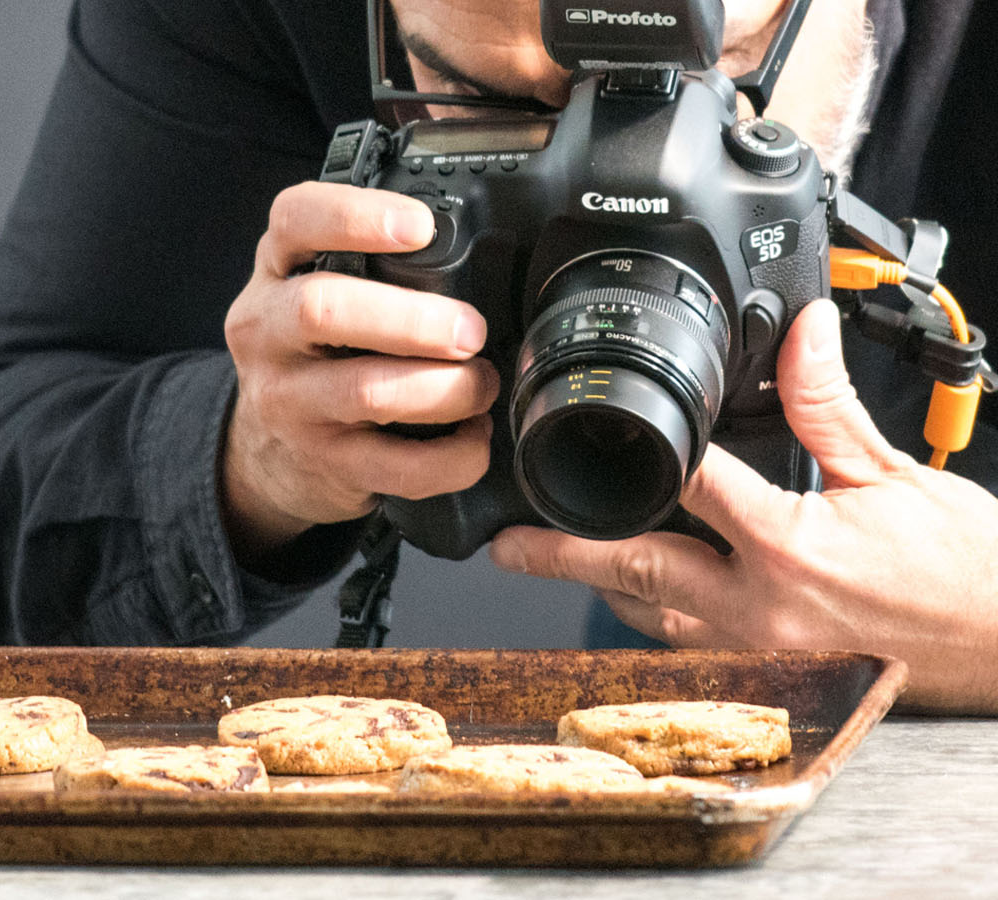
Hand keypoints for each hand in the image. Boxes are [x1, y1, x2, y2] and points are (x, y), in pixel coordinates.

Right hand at [221, 181, 497, 561]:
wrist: (265, 451)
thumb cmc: (314, 353)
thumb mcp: (315, 288)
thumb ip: (369, 261)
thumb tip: (481, 245)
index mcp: (277, 272)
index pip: (294, 220)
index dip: (356, 217)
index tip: (420, 227)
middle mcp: (268, 331)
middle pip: (323, 310)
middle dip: (412, 319)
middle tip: (470, 330)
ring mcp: (289, 401)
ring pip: (366, 391)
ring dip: (444, 389)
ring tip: (480, 384)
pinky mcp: (323, 461)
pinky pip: (395, 465)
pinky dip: (451, 457)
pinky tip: (472, 439)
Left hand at [489, 299, 997, 712]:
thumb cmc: (965, 572)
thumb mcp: (896, 474)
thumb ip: (830, 406)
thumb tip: (804, 332)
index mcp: (790, 547)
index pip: (687, 485)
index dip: (640, 452)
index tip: (586, 434)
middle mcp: (760, 607)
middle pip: (634, 571)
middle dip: (563, 553)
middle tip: (506, 543)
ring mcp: (758, 648)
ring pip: (651, 618)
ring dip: (603, 587)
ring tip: (551, 559)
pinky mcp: (767, 672)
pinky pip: (686, 645)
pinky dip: (653, 617)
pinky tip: (633, 596)